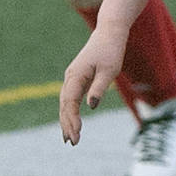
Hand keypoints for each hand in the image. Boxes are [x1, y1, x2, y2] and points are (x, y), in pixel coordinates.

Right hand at [59, 26, 126, 144]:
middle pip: (64, 105)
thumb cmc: (111, 51)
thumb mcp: (109, 71)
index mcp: (76, 75)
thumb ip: (99, 88)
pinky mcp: (77, 78)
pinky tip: (72, 122)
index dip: (72, 120)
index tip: (76, 135)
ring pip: (65, 102)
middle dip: (67, 124)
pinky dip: (69, 111)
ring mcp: (72, 77)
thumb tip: (91, 106)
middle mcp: (70, 77)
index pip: (70, 102)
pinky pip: (70, 98)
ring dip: (66, 120)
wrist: (109, 33)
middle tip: (72, 143)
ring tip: (69, 138)